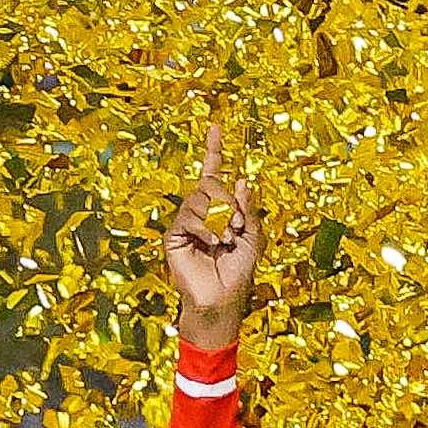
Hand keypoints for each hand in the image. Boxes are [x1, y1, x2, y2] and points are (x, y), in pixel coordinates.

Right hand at [162, 117, 257, 350]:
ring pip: (200, 198)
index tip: (216, 127)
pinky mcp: (174, 234)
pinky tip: (212, 244)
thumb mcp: (253, 238)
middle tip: (237, 227)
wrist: (222, 300)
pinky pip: (189, 216)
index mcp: (220, 210)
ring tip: (225, 240)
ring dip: (220, 218)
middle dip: (228, 202)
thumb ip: (248, 209)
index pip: (213, 174)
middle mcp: (201, 212)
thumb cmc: (238, 273)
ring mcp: (186, 222)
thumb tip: (241, 180)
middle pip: (211, 184)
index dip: (214, 151)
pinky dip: (205, 229)